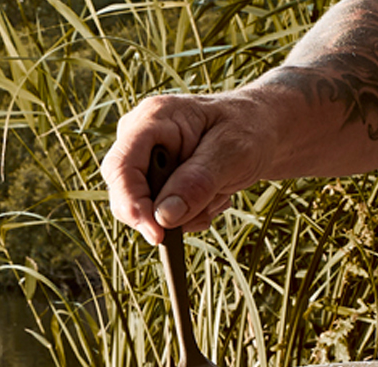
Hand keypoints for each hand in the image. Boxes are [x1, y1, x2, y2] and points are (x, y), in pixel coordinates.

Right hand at [100, 91, 276, 243]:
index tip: (158, 235)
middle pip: (125, 193)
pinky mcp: (155, 181)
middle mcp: (139, 138)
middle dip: (165, 215)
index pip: (120, 168)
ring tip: (217, 194)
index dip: (132, 205)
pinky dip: (189, 216)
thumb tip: (163, 217)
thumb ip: (198, 182)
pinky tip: (211, 197)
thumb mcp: (231, 153)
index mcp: (152, 119)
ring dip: (186, 216)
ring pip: (146, 211)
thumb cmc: (247, 131)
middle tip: (208, 207)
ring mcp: (144, 160)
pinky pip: (161, 216)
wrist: (257, 132)